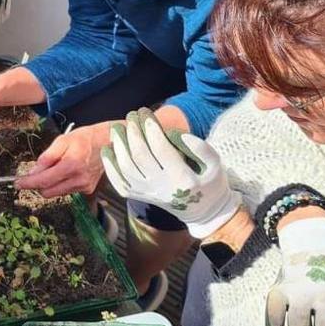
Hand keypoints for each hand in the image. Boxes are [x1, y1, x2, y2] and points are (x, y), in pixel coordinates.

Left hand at [15, 123, 110, 196]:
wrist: (108, 143)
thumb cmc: (85, 138)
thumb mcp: (62, 140)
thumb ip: (47, 157)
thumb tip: (33, 172)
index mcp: (71, 165)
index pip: (43, 181)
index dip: (28, 183)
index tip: (18, 183)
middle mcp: (78, 179)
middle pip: (48, 192)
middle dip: (38, 184)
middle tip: (36, 172)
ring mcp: (83, 186)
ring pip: (56, 193)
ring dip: (50, 184)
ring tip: (56, 167)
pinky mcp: (87, 189)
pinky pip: (66, 190)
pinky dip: (61, 183)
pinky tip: (67, 171)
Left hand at [101, 108, 241, 238]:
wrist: (204, 212)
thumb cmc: (211, 183)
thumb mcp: (216, 165)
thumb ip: (201, 149)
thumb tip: (180, 134)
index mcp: (183, 178)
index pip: (161, 150)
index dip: (152, 129)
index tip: (147, 114)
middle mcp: (163, 187)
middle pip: (140, 157)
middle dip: (133, 133)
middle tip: (131, 116)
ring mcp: (150, 194)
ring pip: (126, 169)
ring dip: (118, 146)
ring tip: (117, 129)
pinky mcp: (142, 197)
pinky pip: (120, 183)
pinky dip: (110, 167)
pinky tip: (108, 150)